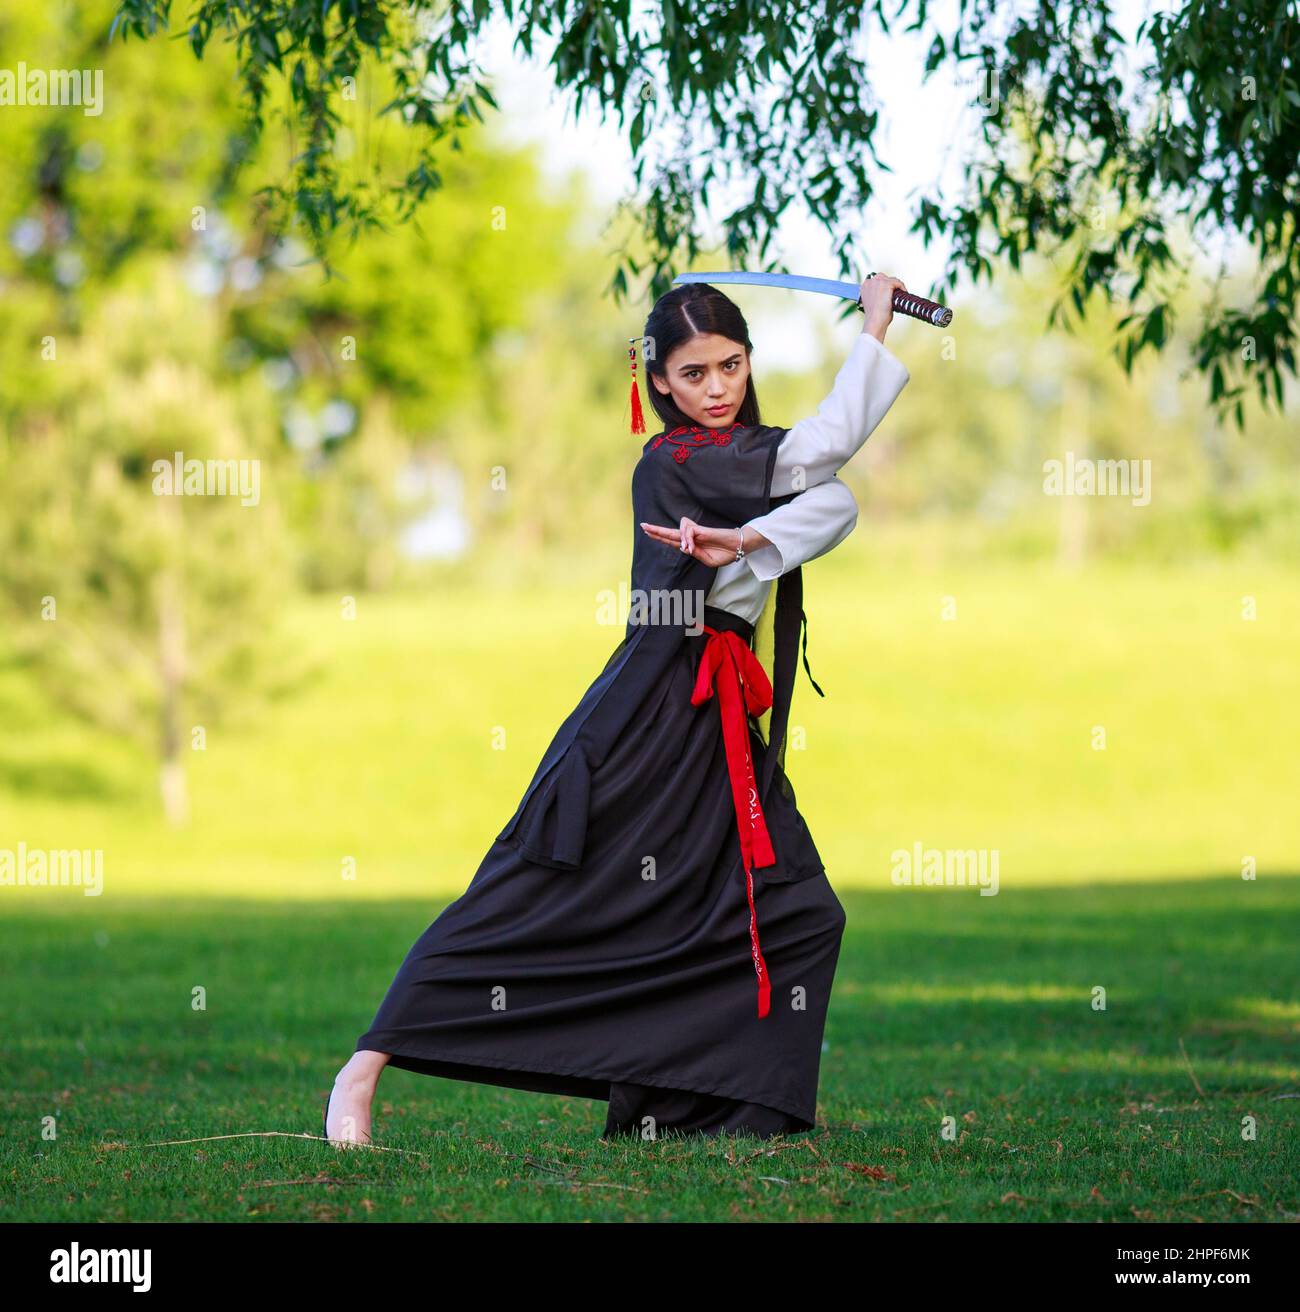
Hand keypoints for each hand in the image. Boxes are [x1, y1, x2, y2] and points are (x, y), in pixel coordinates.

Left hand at [639, 516, 758, 567]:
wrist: (738, 548)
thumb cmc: (725, 553)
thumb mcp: (708, 561)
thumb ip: (695, 555)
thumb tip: (685, 548)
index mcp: (692, 546)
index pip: (671, 540)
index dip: (660, 536)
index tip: (647, 532)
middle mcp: (691, 538)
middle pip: (669, 533)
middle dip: (656, 530)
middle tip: (643, 525)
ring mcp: (696, 533)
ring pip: (678, 530)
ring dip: (678, 539)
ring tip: (688, 548)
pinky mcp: (702, 529)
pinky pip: (688, 532)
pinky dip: (688, 539)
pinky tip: (691, 546)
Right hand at [859, 272, 905, 342]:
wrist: (875, 321)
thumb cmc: (874, 317)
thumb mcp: (872, 303)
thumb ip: (877, 295)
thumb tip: (887, 294)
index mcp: (864, 287)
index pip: (875, 280)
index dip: (883, 285)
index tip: (888, 291)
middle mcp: (870, 282)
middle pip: (883, 277)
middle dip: (889, 283)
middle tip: (895, 292)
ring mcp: (878, 282)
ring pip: (891, 279)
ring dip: (896, 285)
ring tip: (900, 293)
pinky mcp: (887, 284)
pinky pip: (897, 282)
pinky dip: (902, 287)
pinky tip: (904, 293)